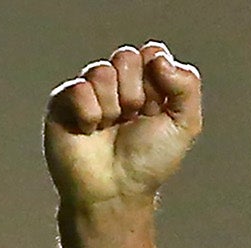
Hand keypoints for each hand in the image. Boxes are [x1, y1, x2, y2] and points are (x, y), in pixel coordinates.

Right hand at [45, 41, 201, 211]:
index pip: (152, 54)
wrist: (115, 191)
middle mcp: (117, 83)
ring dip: (112, 107)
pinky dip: (89, 115)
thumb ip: (187, 87)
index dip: (157, 79)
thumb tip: (159, 57)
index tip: (157, 108)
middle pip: (127, 57)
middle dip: (134, 93)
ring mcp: (89, 90)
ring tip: (109, 128)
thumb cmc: (148, 163)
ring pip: (102, 71)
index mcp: (147, 84)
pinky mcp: (63, 100)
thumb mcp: (184, 126)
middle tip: (131, 120)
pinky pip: (79, 88)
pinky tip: (89, 131)